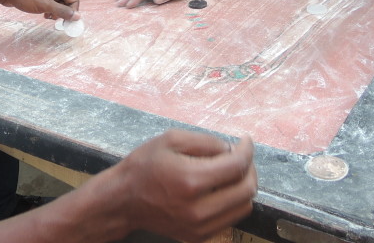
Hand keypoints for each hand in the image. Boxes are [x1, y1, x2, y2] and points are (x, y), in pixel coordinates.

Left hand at [0, 0, 79, 20]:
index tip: (67, 23)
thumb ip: (62, 11)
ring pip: (59, 2)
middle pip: (68, 0)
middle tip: (56, 20)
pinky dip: (50, 9)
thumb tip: (78, 17)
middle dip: (64, 11)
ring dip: (56, 11)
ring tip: (47, 16)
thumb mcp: (45, 5)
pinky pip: (51, 1)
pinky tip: (43, 14)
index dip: (73, 11)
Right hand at [111, 130, 256, 242]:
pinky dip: (233, 202)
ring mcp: (199, 227)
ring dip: (244, 186)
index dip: (247, 150)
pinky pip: (231, 219)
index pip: (236, 166)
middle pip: (246, 189)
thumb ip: (206, 141)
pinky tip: (222, 188)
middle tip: (241, 155)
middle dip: (249, 167)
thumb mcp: (171, 139)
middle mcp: (198, 209)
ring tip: (232, 171)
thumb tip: (231, 149)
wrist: (123, 200)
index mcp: (190, 181)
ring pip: (244, 207)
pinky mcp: (198, 236)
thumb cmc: (143, 167)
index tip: (246, 141)